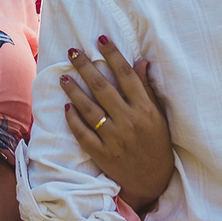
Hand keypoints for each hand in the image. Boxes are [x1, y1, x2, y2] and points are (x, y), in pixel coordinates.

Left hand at [60, 36, 173, 211]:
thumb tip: (140, 61)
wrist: (154, 182)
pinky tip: (66, 106)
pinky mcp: (102, 154)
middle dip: (86, 67)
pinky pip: (83, 133)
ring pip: (89, 109)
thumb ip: (146, 88)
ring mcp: (115, 139)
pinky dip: (74, 119)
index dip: (113, 55)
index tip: (101, 39)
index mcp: (145, 109)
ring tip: (63, 76)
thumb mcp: (158, 115)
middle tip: (72, 51)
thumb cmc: (157, 144)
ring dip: (74, 90)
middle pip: (103, 88)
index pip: (126, 75)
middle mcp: (129, 121)